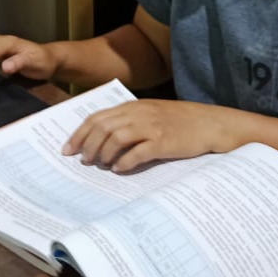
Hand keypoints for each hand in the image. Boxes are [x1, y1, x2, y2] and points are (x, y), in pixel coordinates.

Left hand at [62, 99, 219, 171]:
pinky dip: (125, 162)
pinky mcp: (163, 142)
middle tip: (84, 160)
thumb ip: (129, 122)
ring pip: (116, 138)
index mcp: (133, 106)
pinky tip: (120, 169)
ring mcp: (151, 127)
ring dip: (104, 153)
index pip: (97, 117)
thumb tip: (102, 140)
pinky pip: (138, 152)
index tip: (67, 149)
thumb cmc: (179, 121)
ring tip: (101, 165)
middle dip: (88, 145)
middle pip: (102, 127)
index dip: (79, 134)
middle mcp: (139, 114)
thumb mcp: (150, 114)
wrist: (209, 123)